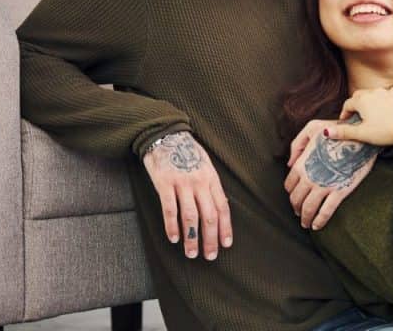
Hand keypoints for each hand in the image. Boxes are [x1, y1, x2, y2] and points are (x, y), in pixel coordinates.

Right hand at [142, 131, 231, 259]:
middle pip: (209, 216)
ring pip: (191, 216)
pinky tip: (174, 239)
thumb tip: (219, 210)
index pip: (223, 207)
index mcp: (212, 179)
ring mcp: (182, 183)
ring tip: (191, 253)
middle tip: (210, 256)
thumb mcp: (206, 167)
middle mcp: (200, 183)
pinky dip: (172, 226)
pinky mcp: (165, 184)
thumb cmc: (188, 154)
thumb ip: (211, 187)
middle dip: (211, 238)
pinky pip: (170, 209)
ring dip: (192, 238)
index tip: (226, 244)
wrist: (167, 136)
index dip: (226, 228)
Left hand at [284, 119, 378, 229]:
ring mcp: (324, 185)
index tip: (294, 196)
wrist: (361, 136)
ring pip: (308, 208)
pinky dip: (320, 221)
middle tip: (299, 213)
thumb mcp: (313, 128)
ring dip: (305, 218)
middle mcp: (310, 177)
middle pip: (297, 199)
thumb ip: (297, 144)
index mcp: (302, 163)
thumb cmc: (338, 129)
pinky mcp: (340, 191)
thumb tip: (289, 163)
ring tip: (306, 223)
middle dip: (296, 208)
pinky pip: (326, 211)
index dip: (291, 192)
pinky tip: (317, 226)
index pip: (289, 184)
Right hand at [328, 87, 392, 149]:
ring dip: (372, 101)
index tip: (345, 121)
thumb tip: (325, 132)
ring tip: (372, 113)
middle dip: (357, 105)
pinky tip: (388, 108)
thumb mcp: (362, 134)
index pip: (348, 103)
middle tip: (357, 116)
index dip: (345, 112)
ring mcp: (389, 92)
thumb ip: (343, 132)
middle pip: (361, 96)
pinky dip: (386, 100)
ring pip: (376, 94)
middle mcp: (375, 92)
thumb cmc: (385, 132)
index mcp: (362, 100)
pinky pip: (390, 94)